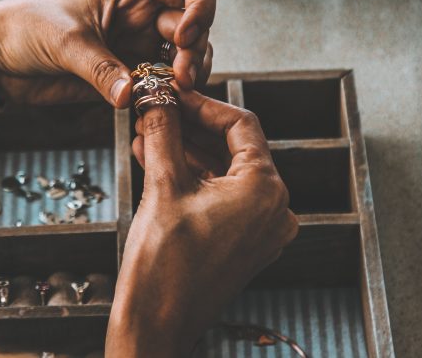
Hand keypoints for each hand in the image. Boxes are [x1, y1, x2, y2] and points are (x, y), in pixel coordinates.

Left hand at [0, 0, 215, 107]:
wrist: (0, 59)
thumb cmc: (26, 28)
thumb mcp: (64, 41)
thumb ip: (100, 68)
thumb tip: (130, 95)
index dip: (201, 9)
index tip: (184, 37)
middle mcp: (145, 17)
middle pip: (198, 28)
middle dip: (195, 53)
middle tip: (178, 79)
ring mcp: (141, 48)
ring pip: (189, 60)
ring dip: (189, 77)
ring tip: (172, 93)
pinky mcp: (132, 79)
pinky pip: (166, 87)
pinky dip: (172, 97)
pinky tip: (161, 106)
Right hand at [106, 92, 298, 356]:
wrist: (155, 328)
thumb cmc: (163, 267)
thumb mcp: (162, 187)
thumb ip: (163, 133)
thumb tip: (157, 97)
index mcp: (265, 190)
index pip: (240, 125)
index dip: (203, 104)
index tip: (172, 92)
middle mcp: (274, 209)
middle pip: (233, 148)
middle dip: (190, 127)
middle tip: (156, 110)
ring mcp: (261, 229)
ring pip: (224, 172)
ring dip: (187, 151)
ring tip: (147, 133)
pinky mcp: (244, 242)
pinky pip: (222, 197)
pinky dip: (193, 178)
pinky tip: (157, 160)